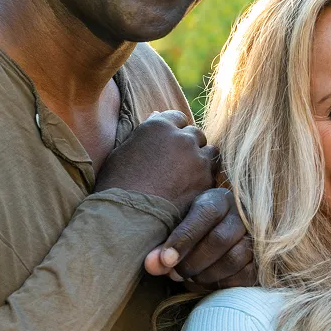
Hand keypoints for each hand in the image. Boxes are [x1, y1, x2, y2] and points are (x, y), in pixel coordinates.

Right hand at [96, 111, 216, 215]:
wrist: (128, 216)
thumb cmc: (117, 184)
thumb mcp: (124, 150)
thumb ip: (145, 132)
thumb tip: (157, 115)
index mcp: (159, 126)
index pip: (178, 118)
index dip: (174, 131)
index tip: (169, 144)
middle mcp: (182, 138)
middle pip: (196, 134)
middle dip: (189, 145)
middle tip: (178, 163)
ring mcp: (197, 159)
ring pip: (210, 152)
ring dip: (201, 160)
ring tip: (186, 176)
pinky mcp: (206, 180)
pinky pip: (213, 174)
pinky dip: (205, 178)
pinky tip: (191, 188)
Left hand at [145, 187, 256, 287]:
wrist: (223, 237)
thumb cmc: (195, 234)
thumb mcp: (178, 232)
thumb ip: (164, 248)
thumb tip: (152, 266)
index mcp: (219, 199)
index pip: (205, 213)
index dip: (184, 238)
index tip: (166, 260)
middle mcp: (243, 214)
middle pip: (220, 239)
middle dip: (193, 262)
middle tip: (176, 274)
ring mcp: (258, 236)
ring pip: (234, 258)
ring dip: (207, 275)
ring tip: (191, 278)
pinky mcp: (264, 259)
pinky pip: (247, 275)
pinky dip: (224, 284)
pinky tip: (209, 283)